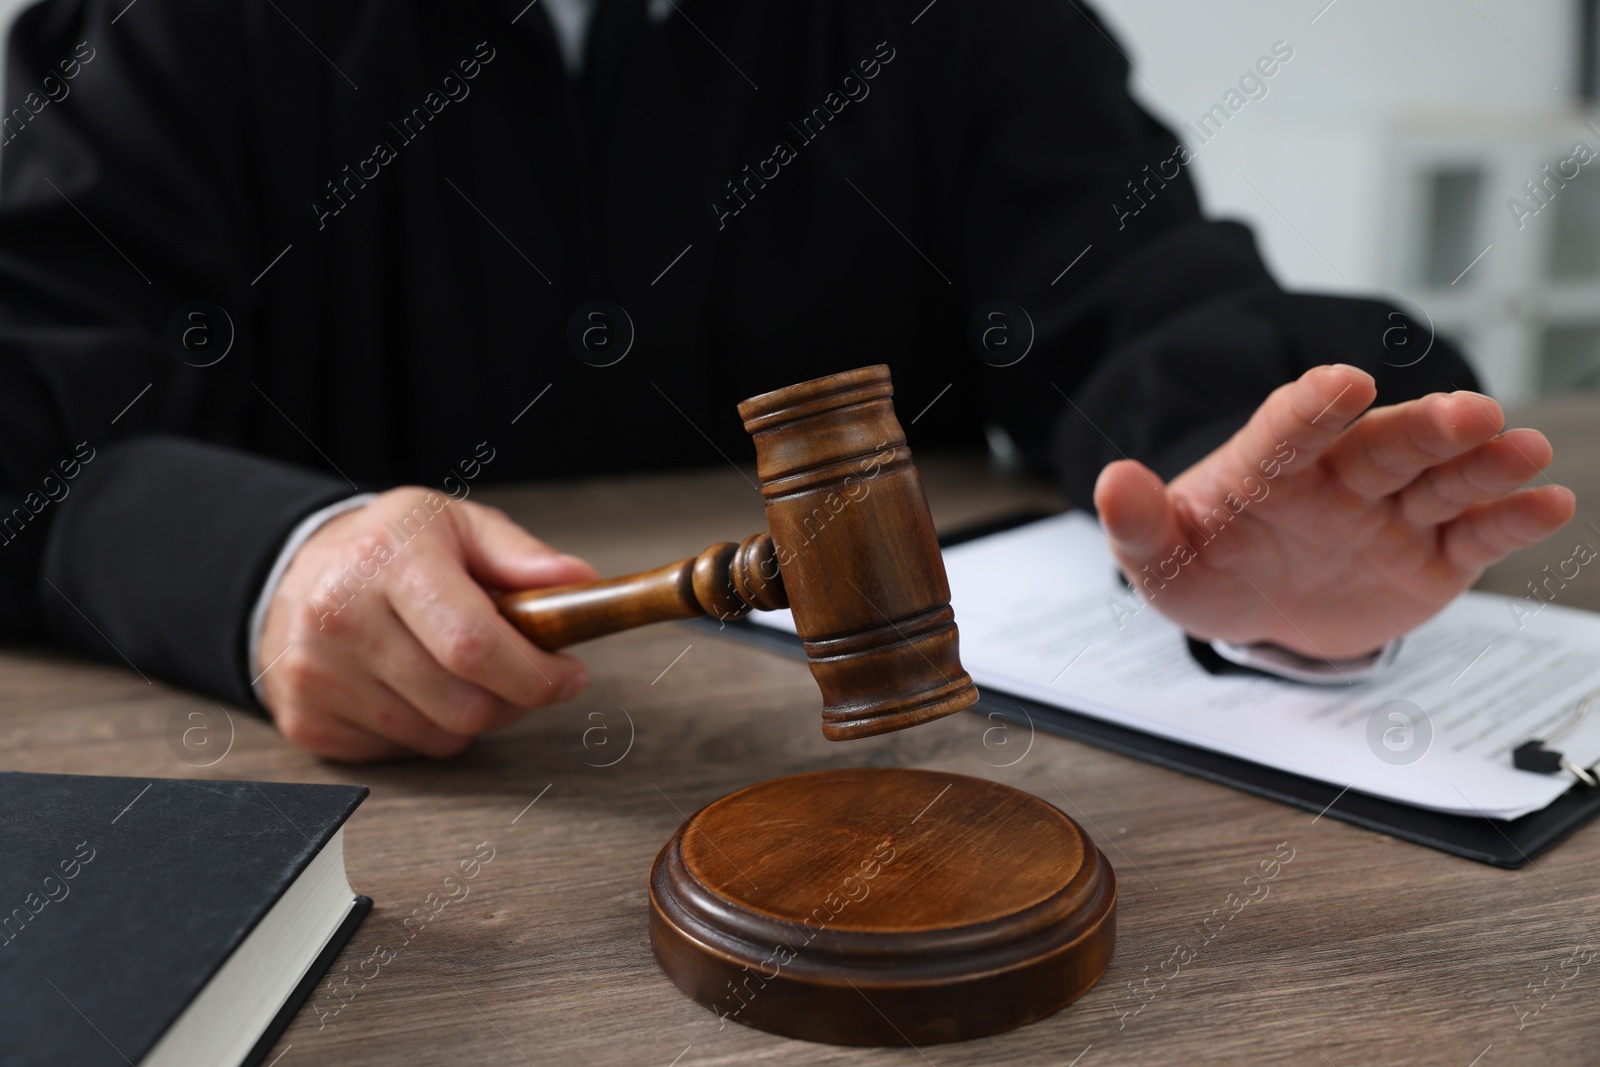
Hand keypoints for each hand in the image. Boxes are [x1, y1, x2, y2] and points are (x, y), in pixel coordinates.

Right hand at [257, 488, 598, 760]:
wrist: (291, 573)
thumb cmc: (389, 549)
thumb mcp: (456, 524)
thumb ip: (520, 555)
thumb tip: (578, 583)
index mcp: (387, 560)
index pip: (473, 644)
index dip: (535, 674)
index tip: (567, 676)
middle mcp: (340, 617)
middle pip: (464, 704)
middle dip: (515, 699)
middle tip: (526, 674)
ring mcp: (317, 675)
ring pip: (440, 736)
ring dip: (473, 714)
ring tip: (463, 671)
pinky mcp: (307, 720)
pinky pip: (403, 751)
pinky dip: (427, 728)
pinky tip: (416, 686)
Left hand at [1094, 364, 1575, 659]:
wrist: (1259, 608)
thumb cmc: (1208, 568)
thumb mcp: (1162, 562)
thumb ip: (1139, 526)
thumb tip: (1110, 482)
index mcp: (1270, 469)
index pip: (1290, 431)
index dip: (1313, 409)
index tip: (1342, 383)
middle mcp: (1341, 479)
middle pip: (1385, 447)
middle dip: (1424, 428)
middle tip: (1467, 411)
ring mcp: (1392, 514)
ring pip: (1442, 482)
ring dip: (1482, 464)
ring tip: (1523, 448)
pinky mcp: (1433, 557)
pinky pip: (1475, 537)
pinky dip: (1510, 521)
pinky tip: (1550, 502)